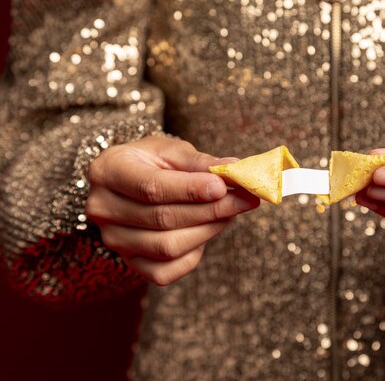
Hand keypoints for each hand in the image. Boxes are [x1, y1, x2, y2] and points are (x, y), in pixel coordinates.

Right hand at [86, 136, 258, 284]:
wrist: (131, 182)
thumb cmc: (152, 161)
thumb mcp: (170, 150)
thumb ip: (198, 161)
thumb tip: (233, 169)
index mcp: (108, 171)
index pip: (152, 187)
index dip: (190, 190)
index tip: (224, 187)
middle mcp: (103, 208)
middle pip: (163, 219)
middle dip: (211, 210)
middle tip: (245, 199)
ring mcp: (114, 239)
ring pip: (168, 247)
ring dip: (208, 230)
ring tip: (230, 212)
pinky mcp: (130, 262)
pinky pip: (166, 271)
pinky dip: (193, 255)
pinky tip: (206, 232)